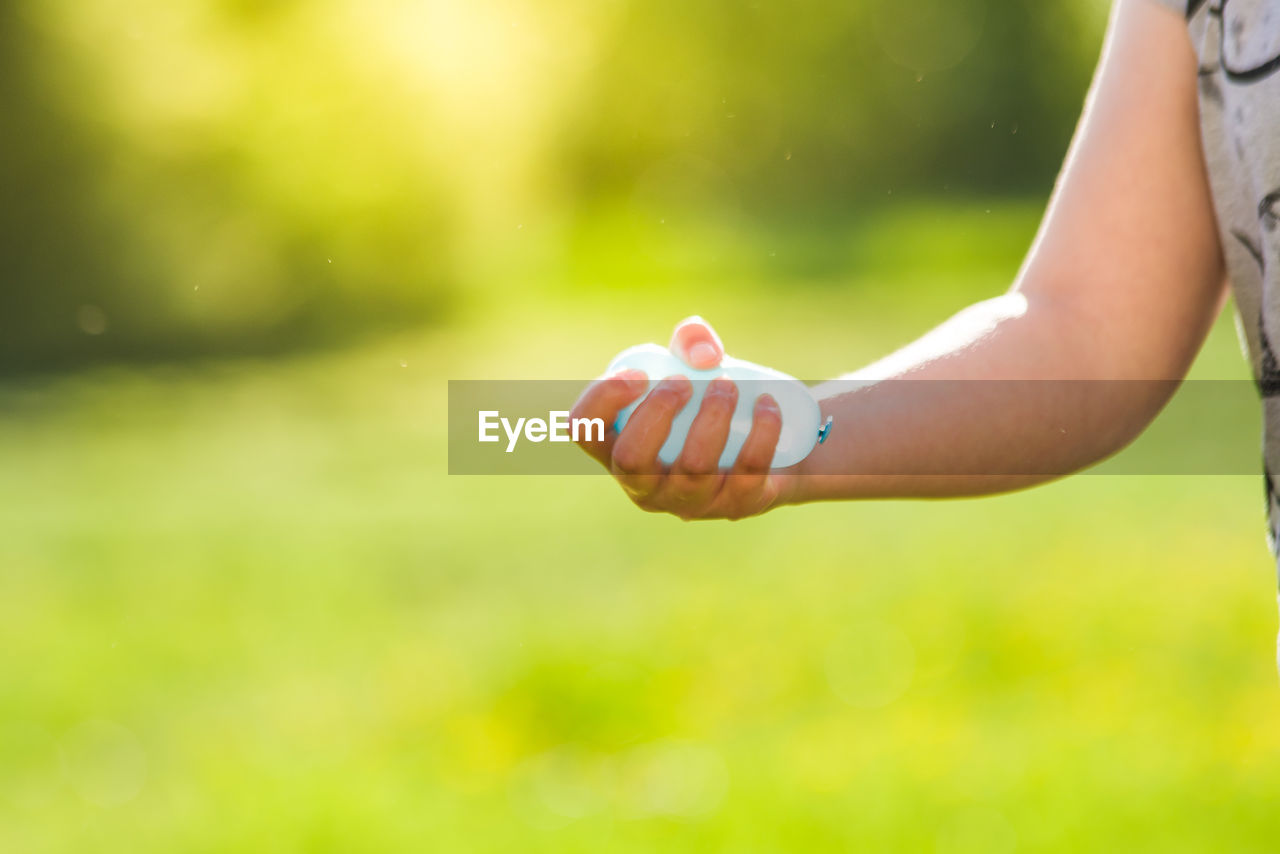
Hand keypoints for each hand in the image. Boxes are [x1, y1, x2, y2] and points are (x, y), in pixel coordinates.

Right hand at [570, 317, 787, 519]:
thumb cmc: (714, 401)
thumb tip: (704, 357)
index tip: (638, 372)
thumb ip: (691, 339)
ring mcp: (689, 503)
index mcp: (617, 449)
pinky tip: (767, 404)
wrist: (778, 445)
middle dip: (656, 412)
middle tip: (683, 381)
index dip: (603, 400)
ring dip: (712, 416)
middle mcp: (645, 486)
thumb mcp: (696, 364)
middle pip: (631, 459)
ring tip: (728, 384)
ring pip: (692, 468)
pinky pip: (746, 472)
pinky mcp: (736, 506)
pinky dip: (760, 432)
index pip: (585, 430)